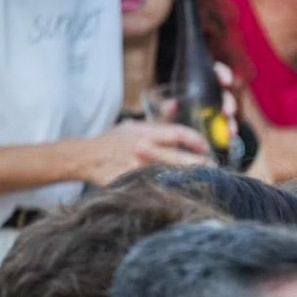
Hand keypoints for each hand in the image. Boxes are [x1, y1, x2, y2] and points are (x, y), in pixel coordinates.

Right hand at [78, 120, 210, 183]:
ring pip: (169, 175)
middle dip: (199, 164)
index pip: (179, 134)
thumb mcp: (134, 126)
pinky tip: (179, 193)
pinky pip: (153, 188)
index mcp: (146, 133)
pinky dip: (168, 190)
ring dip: (186, 179)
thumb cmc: (113, 141)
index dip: (197, 140)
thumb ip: (158, 119)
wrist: (84, 157)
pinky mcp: (128, 183)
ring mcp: (135, 168)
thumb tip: (176, 103)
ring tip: (201, 182)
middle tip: (213, 168)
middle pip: (178, 158)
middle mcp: (142, 150)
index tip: (206, 147)